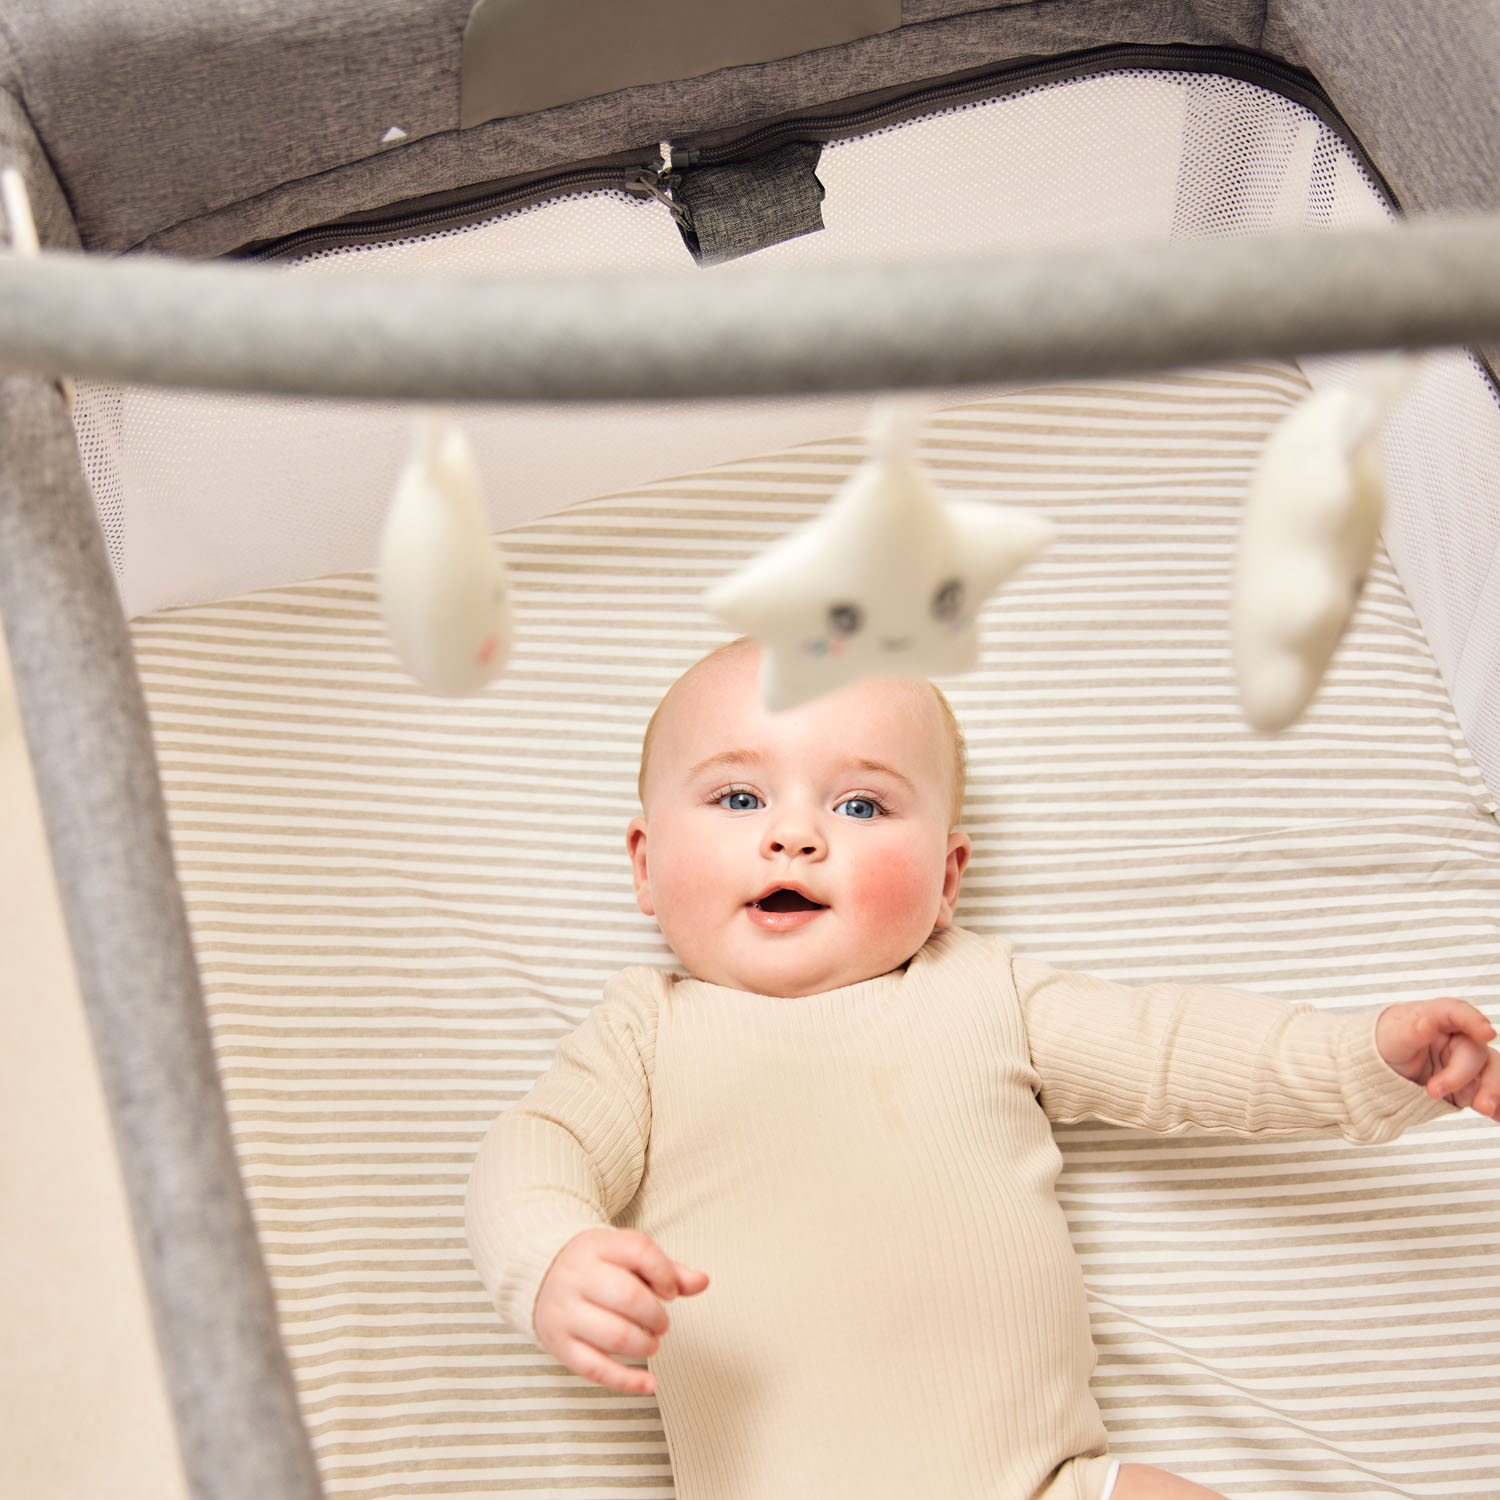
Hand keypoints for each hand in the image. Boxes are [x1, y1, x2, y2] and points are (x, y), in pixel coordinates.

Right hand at [533, 1227, 708, 1393]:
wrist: (539, 1271)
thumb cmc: (595, 1264)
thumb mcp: (626, 1254)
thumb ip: (665, 1268)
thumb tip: (702, 1281)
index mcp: (596, 1246)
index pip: (640, 1251)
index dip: (665, 1274)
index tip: (671, 1290)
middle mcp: (577, 1277)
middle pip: (629, 1297)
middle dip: (657, 1316)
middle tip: (662, 1322)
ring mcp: (565, 1312)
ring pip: (615, 1336)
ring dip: (645, 1344)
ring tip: (651, 1341)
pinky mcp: (559, 1345)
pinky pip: (595, 1369)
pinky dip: (626, 1382)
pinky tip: (649, 1384)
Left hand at [1376, 998, 1499, 1118]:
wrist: (1381, 1070)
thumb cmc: (1386, 1044)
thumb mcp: (1390, 1038)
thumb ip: (1408, 1032)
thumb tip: (1425, 1022)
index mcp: (1437, 1017)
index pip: (1458, 1013)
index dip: (1475, 1021)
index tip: (1487, 1034)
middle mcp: (1458, 1038)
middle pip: (1475, 1051)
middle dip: (1462, 1073)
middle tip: (1434, 1091)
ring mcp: (1467, 1062)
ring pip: (1492, 1072)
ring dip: (1492, 1090)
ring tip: (1483, 1109)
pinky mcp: (1470, 1086)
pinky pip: (1491, 1093)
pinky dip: (1499, 1105)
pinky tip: (1498, 1115)